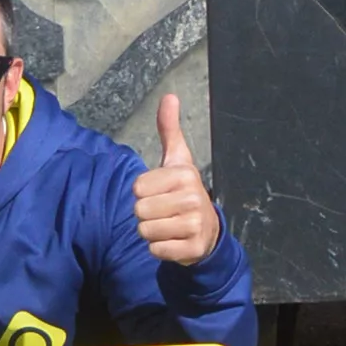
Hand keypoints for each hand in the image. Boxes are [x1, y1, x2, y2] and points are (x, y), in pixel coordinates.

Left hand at [129, 97, 218, 269]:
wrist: (208, 230)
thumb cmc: (183, 191)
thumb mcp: (178, 159)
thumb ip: (169, 129)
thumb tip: (169, 95)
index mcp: (185, 174)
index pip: (137, 187)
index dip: (144, 193)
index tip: (161, 193)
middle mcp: (193, 198)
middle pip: (139, 211)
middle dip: (146, 215)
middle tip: (164, 212)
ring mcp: (195, 225)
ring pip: (145, 232)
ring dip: (152, 232)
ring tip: (168, 226)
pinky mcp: (192, 249)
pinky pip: (156, 250)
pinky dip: (160, 249)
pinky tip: (173, 241)